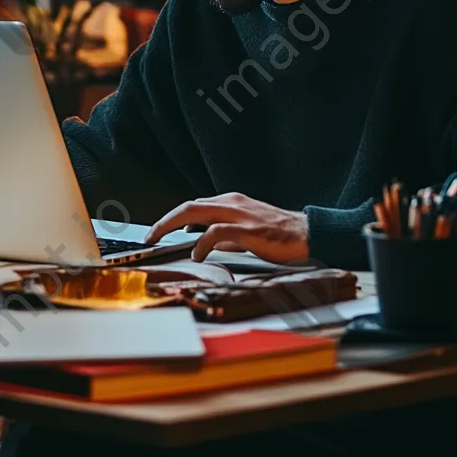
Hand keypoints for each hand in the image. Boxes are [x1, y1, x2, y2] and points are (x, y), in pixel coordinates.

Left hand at [145, 192, 309, 263]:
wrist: (306, 233)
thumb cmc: (279, 234)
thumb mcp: (247, 231)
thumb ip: (226, 236)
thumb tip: (205, 244)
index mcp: (231, 202)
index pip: (194, 206)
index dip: (173, 218)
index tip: (159, 231)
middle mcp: (231, 203)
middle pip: (189, 206)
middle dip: (165, 221)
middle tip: (149, 235)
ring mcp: (239, 214)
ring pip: (196, 212)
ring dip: (173, 226)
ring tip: (161, 241)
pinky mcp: (247, 229)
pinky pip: (217, 232)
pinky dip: (202, 242)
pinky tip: (196, 254)